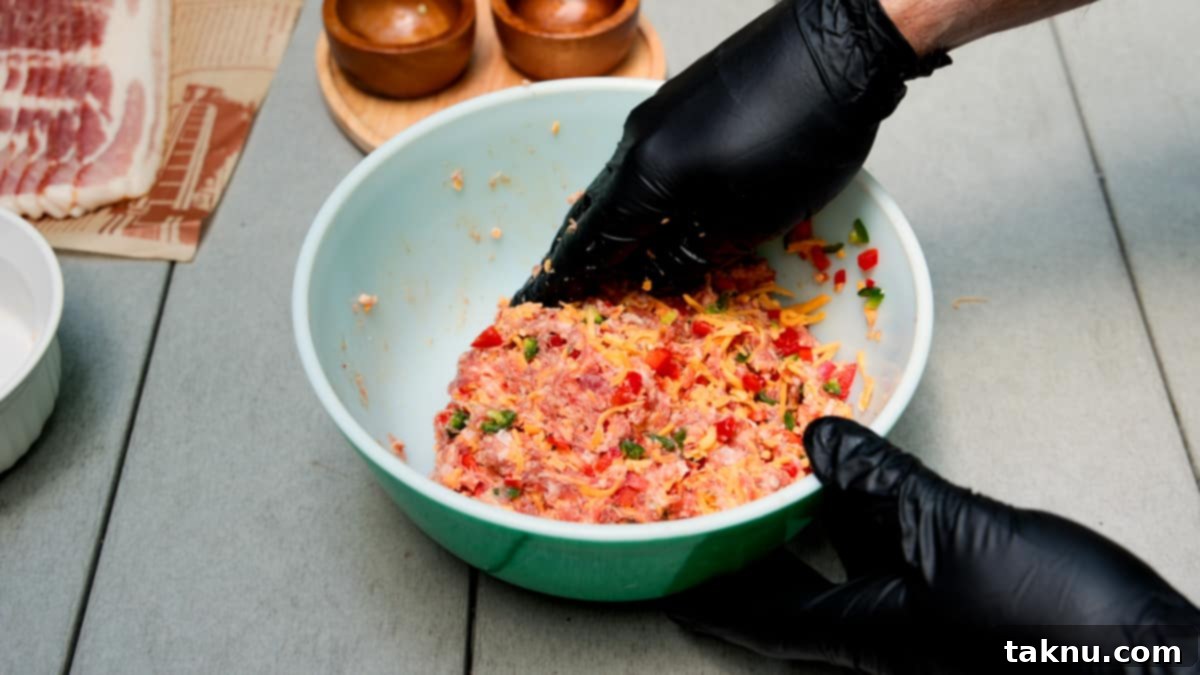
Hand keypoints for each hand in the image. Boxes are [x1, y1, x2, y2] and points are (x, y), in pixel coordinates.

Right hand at [512, 0, 947, 304]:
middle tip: (560, 286)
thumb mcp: (748, 220)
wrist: (838, 47)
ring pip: (620, 184)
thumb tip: (659, 273)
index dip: (563, 279)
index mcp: (644, 177)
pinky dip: (637, 197)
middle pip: (594, 210)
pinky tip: (651, 212)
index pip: (590, 243)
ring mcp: (658, 115)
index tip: (533, 302)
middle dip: (578, 254)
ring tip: (607, 259)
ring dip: (611, 225)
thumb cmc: (799, 139)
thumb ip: (692, 253)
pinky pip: (643, 162)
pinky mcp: (684, 102)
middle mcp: (637, 142)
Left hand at [665, 418, 1199, 673]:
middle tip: (712, 522)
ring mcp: (927, 615)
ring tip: (772, 483)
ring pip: (846, 568)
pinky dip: (868, 514)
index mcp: (868, 634)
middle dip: (752, 562)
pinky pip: (893, 551)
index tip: (666, 588)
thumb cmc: (1053, 626)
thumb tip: (819, 439)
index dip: (711, 602)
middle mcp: (888, 631)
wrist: (1157, 661)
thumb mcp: (954, 535)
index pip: (763, 620)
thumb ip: (883, 484)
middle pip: (796, 597)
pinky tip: (864, 478)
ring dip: (808, 526)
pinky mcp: (966, 594)